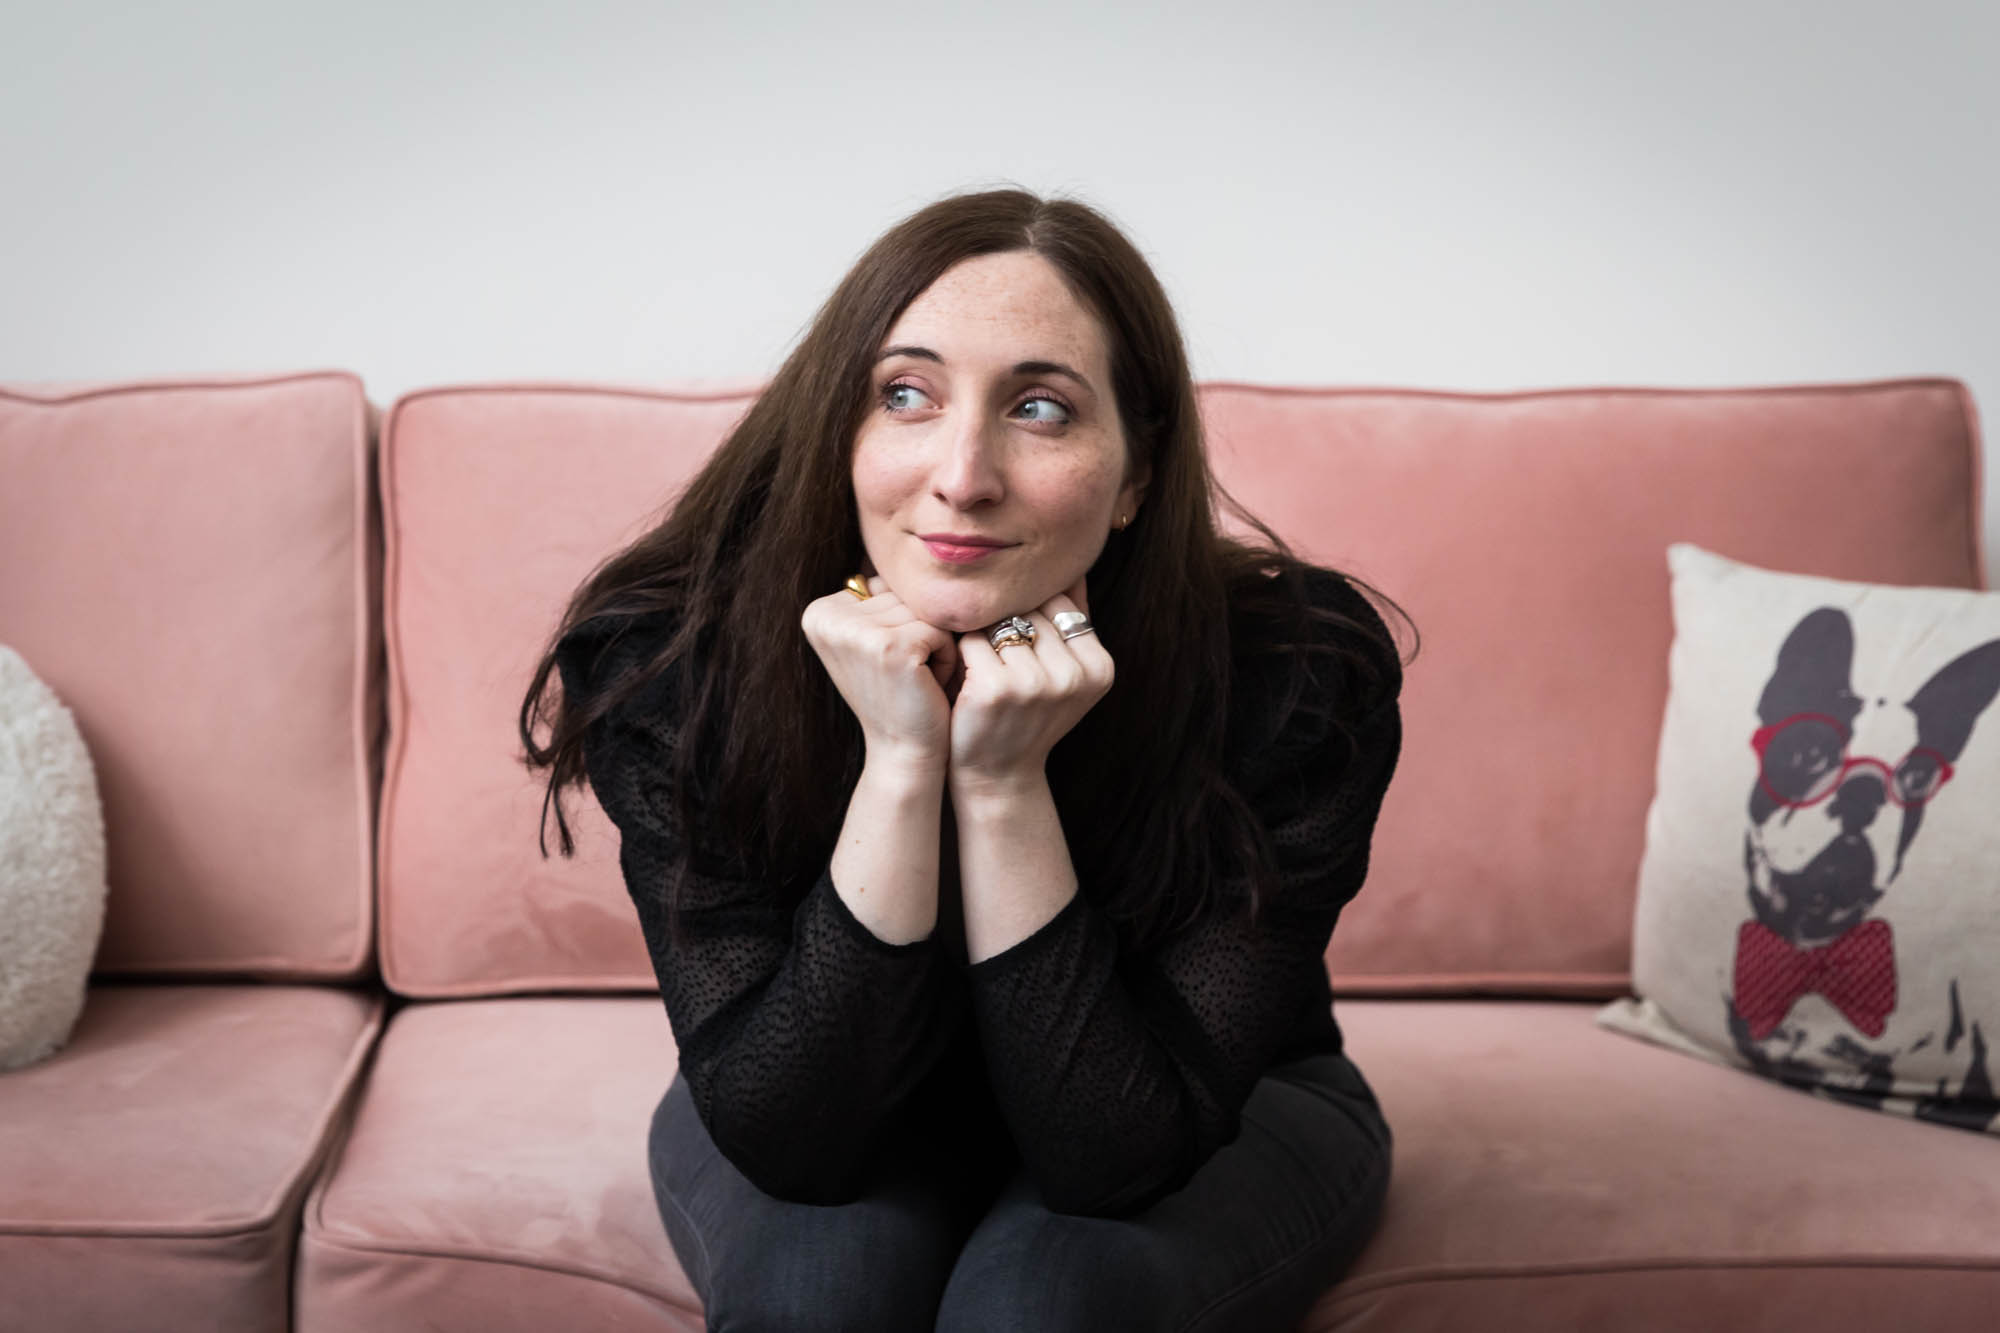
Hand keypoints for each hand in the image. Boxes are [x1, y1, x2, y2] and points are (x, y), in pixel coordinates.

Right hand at [800, 575, 960, 770]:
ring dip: (935, 645)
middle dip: (919, 632)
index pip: (885, 587)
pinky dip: (946, 657)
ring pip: (925, 611)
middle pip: (905, 595)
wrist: (904, 750)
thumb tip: (902, 540)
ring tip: (915, 679)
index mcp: (818, 611)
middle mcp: (827, 617)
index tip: (885, 663)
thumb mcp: (872, 639)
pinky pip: (941, 629)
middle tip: (905, 676)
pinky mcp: (891, 647)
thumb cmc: (897, 693)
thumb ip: (876, 598)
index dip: (900, 622)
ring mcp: (858, 633)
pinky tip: (927, 684)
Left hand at [949, 577, 1112, 794]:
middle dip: (1009, 622)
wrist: (999, 774)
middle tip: (998, 655)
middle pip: (1031, 610)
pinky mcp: (996, 688)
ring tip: (985, 666)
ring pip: (1001, 622)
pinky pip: (973, 640)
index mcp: (1100, 667)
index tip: (1022, 642)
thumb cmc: (1028, 714)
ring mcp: (1035, 683)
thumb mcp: (1065, 672)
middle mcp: (1074, 676)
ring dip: (985, 636)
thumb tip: (1073, 562)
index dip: (1034, 614)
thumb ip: (1071, 620)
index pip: (1061, 604)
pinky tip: (966, 677)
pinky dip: (963, 652)